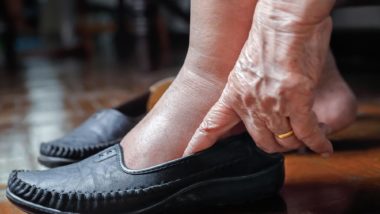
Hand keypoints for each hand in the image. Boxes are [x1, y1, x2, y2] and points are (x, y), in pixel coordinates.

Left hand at [184, 0, 334, 155]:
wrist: (283, 19)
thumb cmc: (268, 36)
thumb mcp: (246, 66)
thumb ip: (250, 88)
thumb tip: (262, 100)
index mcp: (233, 93)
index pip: (211, 125)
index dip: (200, 143)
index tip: (189, 155)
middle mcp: (249, 103)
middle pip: (261, 141)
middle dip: (275, 144)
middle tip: (285, 138)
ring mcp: (272, 104)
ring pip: (285, 140)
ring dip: (297, 141)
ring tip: (307, 134)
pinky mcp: (297, 101)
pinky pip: (307, 133)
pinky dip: (317, 142)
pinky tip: (323, 147)